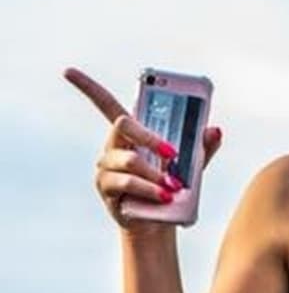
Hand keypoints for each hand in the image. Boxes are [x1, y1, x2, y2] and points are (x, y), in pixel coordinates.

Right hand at [63, 67, 221, 226]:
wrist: (160, 220)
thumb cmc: (171, 185)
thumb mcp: (190, 165)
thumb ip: (201, 147)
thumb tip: (215, 130)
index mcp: (131, 134)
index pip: (106, 104)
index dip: (87, 87)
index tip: (68, 72)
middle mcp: (114, 146)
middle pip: (122, 125)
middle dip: (149, 136)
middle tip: (172, 153)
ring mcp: (106, 167)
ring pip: (128, 160)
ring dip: (154, 174)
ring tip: (174, 188)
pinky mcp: (106, 188)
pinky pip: (125, 183)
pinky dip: (147, 189)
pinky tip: (164, 197)